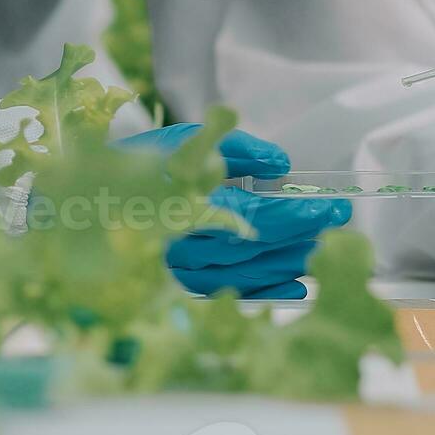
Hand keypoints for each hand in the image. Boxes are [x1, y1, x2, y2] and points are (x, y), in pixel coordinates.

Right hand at [117, 124, 352, 299]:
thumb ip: (236, 149)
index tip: (324, 204)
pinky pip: (233, 293)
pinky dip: (268, 290)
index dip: (291, 213)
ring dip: (293, 260)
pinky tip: (300, 284)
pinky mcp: (186, 284)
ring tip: (326, 242)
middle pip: (255, 247)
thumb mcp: (187, 141)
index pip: (251, 216)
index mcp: (182, 205)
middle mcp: (183, 245)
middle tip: (337, 218)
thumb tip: (281, 165)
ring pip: (249, 272)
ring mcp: (184, 270)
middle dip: (302, 232)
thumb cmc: (145, 163)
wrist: (97, 199)